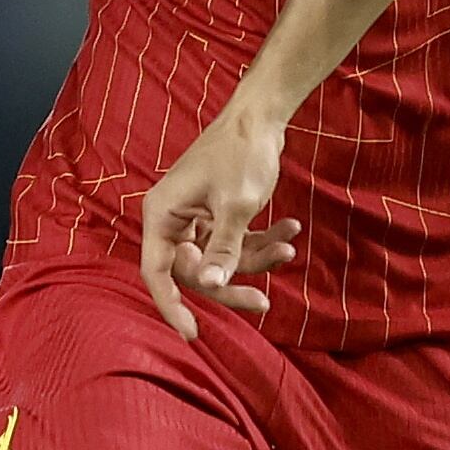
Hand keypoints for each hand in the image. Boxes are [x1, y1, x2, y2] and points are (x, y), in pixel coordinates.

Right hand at [137, 98, 299, 339]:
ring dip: (256, 259)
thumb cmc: (242, 152)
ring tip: (289, 248)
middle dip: (232, 284)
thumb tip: (211, 284)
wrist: (262, 116)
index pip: (157, 273)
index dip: (171, 306)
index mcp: (163, 215)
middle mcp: (173, 220)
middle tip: (263, 304)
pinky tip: (291, 230)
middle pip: (195, 273)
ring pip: (221, 260)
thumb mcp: (236, 206)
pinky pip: (236, 243)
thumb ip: (224, 249)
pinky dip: (263, 241)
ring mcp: (196, 219)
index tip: (192, 333)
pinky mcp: (217, 215)